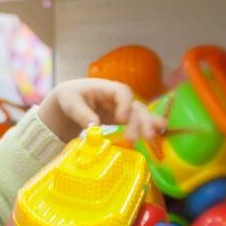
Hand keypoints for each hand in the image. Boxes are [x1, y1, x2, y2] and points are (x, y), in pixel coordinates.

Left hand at [38, 79, 165, 141]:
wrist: (66, 102)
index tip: (121, 120)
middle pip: (134, 106)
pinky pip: (136, 123)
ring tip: (152, 137)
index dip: (125, 105)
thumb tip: (95, 126)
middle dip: (141, 121)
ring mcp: (121, 108)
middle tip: (143, 137)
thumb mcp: (70, 102)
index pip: (121, 92)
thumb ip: (81, 113)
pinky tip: (158, 135)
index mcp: (105, 88)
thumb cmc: (69, 97)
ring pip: (139, 115)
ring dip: (147, 126)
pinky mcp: (121, 119)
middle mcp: (117, 98)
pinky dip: (146, 128)